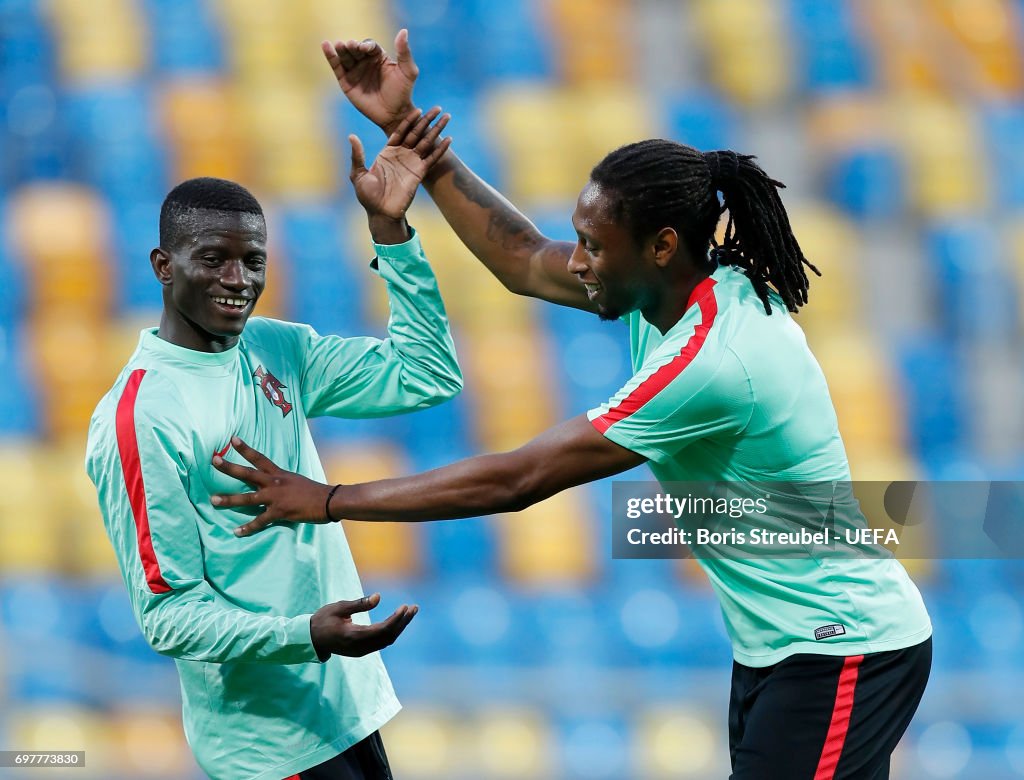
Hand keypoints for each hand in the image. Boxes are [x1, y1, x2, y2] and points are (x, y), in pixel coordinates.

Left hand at [211, 436, 332, 535]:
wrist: (329, 501)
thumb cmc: (314, 491)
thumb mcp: (295, 480)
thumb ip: (281, 481)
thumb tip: (272, 483)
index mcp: (278, 474)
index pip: (259, 458)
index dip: (245, 448)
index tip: (231, 439)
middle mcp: (273, 483)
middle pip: (247, 473)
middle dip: (229, 467)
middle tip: (213, 460)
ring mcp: (275, 498)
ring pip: (247, 498)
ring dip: (229, 499)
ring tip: (213, 500)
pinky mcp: (279, 513)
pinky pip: (259, 521)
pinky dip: (248, 528)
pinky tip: (237, 532)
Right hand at [311, 593, 417, 658]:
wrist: (311, 639)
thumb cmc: (323, 620)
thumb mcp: (339, 608)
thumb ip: (359, 604)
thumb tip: (379, 597)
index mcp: (354, 636)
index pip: (382, 630)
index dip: (396, 620)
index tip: (405, 607)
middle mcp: (360, 647)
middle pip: (389, 636)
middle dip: (403, 622)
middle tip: (414, 608)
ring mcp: (362, 651)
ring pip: (387, 640)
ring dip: (400, 626)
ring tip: (410, 612)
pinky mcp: (362, 650)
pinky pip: (382, 642)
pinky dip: (392, 631)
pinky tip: (398, 620)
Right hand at [321, 30, 417, 134]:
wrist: (394, 114)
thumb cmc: (403, 93)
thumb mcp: (408, 71)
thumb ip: (405, 52)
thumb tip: (403, 31)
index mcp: (378, 57)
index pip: (370, 46)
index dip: (366, 45)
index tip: (365, 48)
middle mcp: (365, 62)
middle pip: (355, 49)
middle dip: (353, 46)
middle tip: (351, 45)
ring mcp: (355, 71)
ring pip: (346, 56)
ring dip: (341, 50)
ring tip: (340, 45)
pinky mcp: (346, 82)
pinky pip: (337, 67)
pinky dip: (330, 56)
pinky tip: (325, 45)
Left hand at [349, 106, 451, 221]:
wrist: (381, 214)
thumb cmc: (367, 196)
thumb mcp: (358, 174)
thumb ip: (357, 155)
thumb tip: (351, 136)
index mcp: (387, 152)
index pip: (400, 131)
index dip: (408, 120)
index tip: (417, 109)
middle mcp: (401, 155)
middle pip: (416, 133)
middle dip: (427, 120)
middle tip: (437, 108)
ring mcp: (412, 163)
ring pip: (427, 142)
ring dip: (437, 130)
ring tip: (447, 117)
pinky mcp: (420, 173)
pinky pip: (432, 159)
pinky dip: (441, 149)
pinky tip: (449, 139)